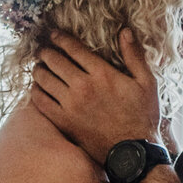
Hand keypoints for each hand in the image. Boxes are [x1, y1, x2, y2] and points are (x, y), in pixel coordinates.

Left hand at [32, 29, 160, 163]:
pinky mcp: (64, 122)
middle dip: (46, 52)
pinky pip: (40, 102)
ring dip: (38, 70)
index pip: (73, 48)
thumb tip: (125, 31)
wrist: (133, 152)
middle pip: (54, 61)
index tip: (53, 35)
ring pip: (44, 79)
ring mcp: (70, 105)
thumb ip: (134, 55)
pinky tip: (37, 89)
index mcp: (102, 74)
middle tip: (42, 51)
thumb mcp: (146, 83)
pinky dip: (35, 92)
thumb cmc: (142, 116)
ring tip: (38, 68)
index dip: (60, 38)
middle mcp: (83, 87)